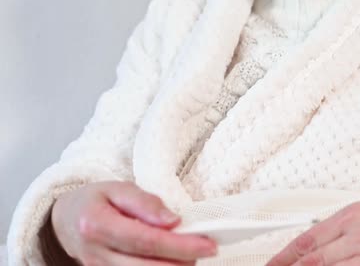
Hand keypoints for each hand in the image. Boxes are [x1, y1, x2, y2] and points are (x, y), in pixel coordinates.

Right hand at [51, 181, 216, 264]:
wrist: (65, 221)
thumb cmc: (95, 201)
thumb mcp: (118, 188)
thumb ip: (146, 203)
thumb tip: (173, 221)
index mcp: (97, 225)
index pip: (146, 241)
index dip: (180, 245)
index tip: (208, 244)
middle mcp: (96, 255)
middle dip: (183, 261)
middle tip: (206, 248)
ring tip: (191, 254)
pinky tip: (174, 261)